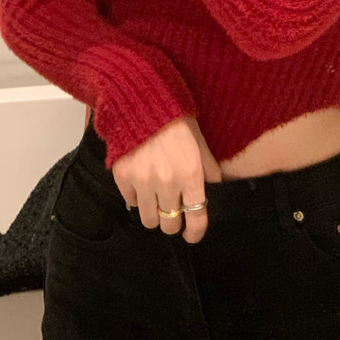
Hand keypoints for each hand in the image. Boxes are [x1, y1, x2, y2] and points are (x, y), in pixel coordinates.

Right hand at [111, 117, 223, 244]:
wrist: (142, 103)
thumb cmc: (176, 122)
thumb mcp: (200, 144)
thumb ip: (209, 170)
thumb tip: (216, 190)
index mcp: (190, 175)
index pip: (196, 219)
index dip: (195, 233)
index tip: (192, 235)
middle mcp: (167, 183)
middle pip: (170, 224)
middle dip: (173, 221)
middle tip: (172, 212)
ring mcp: (143, 181)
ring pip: (149, 220)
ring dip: (154, 213)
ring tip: (156, 200)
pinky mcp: (123, 177)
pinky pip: (131, 203)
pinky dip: (137, 198)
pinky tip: (141, 184)